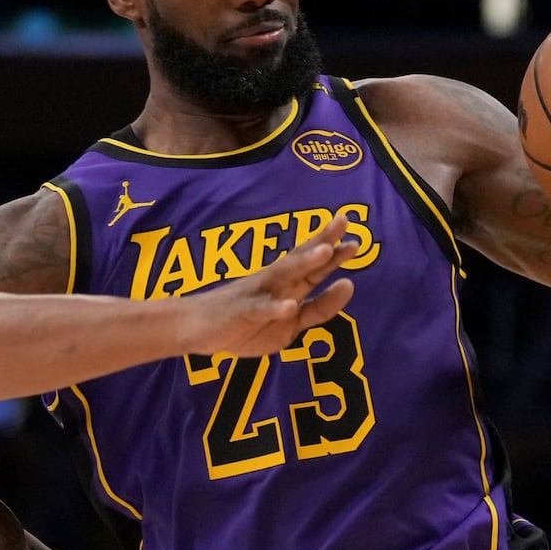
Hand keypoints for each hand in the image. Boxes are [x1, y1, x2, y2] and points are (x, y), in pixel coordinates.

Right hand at [179, 213, 357, 357]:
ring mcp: (257, 294)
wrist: (196, 329)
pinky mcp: (242, 312)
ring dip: (304, 263)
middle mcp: (274, 283)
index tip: (355, 236)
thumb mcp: (291, 324)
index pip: (313, 264)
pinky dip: (274, 308)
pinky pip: (260, 309)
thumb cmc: (246, 323)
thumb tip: (349, 285)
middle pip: (301, 259)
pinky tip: (289, 307)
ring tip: (325, 252)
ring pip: (283, 275)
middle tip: (344, 221)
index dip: (333, 250)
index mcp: (287, 285)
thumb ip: (319, 308)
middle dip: (322, 241)